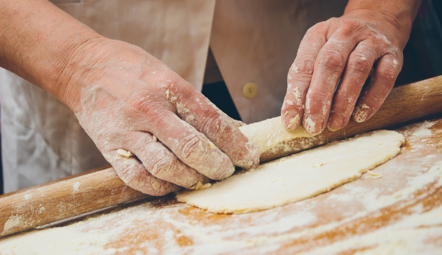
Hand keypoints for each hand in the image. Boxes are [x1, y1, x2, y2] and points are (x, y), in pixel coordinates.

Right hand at [63, 39, 258, 194]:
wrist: (83, 67)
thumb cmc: (132, 70)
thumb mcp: (169, 76)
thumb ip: (196, 106)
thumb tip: (230, 129)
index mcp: (170, 87)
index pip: (211, 121)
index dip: (235, 144)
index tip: (249, 158)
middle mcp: (150, 109)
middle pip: (191, 148)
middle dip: (217, 166)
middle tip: (226, 172)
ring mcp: (128, 130)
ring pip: (166, 166)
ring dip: (190, 179)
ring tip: (201, 179)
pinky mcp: (109, 148)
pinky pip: (137, 177)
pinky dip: (159, 186)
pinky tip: (171, 184)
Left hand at [281, 8, 412, 133]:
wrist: (379, 23)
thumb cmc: (339, 49)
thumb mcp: (316, 57)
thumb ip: (305, 84)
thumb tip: (293, 118)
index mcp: (318, 34)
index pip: (303, 66)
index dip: (296, 96)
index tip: (291, 121)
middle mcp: (344, 33)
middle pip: (330, 64)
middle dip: (319, 98)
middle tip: (314, 126)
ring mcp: (371, 41)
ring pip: (357, 68)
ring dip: (344, 100)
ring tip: (335, 124)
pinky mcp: (393, 53)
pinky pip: (385, 76)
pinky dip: (372, 98)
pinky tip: (361, 115)